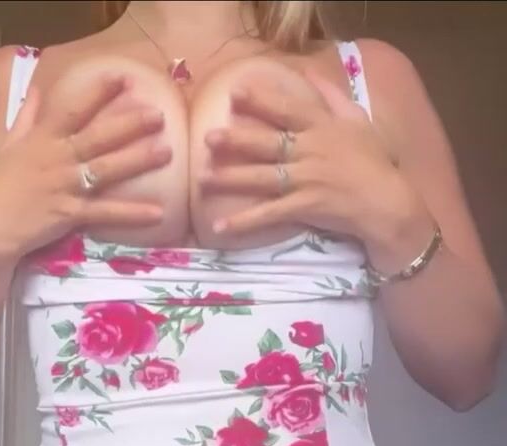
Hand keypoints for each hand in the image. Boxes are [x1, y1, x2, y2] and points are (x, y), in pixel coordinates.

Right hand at [0, 71, 169, 263]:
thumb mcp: (9, 146)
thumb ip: (26, 119)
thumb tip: (36, 92)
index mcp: (42, 138)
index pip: (73, 108)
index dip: (98, 92)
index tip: (122, 78)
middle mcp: (57, 158)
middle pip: (100, 136)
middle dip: (130, 124)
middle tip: (159, 115)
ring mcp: (65, 186)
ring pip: (108, 168)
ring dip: (138, 159)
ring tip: (167, 151)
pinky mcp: (70, 214)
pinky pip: (107, 212)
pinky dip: (132, 213)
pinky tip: (157, 212)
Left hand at [202, 78, 429, 254]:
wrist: (388, 205)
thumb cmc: (375, 163)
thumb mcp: (359, 122)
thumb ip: (333, 98)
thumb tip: (311, 73)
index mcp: (323, 127)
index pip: (288, 109)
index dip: (261, 100)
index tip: (235, 92)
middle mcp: (311, 150)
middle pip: (267, 143)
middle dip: (236, 141)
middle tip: (207, 138)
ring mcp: (307, 180)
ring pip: (261, 177)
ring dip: (230, 179)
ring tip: (201, 179)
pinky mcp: (305, 208)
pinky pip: (268, 215)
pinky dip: (244, 222)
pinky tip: (220, 227)